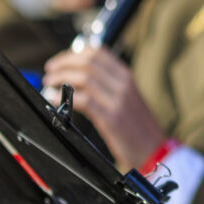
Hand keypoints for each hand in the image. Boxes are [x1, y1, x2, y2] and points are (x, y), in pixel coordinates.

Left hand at [44, 46, 166, 168]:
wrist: (154, 151)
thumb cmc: (138, 128)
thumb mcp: (128, 99)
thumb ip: (108, 85)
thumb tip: (79, 78)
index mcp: (127, 77)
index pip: (97, 52)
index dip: (73, 53)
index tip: (60, 62)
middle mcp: (123, 84)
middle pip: (88, 61)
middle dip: (63, 63)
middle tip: (49, 71)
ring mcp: (118, 101)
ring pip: (84, 78)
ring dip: (61, 79)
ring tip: (48, 84)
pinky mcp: (111, 118)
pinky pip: (83, 100)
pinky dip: (65, 97)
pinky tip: (54, 100)